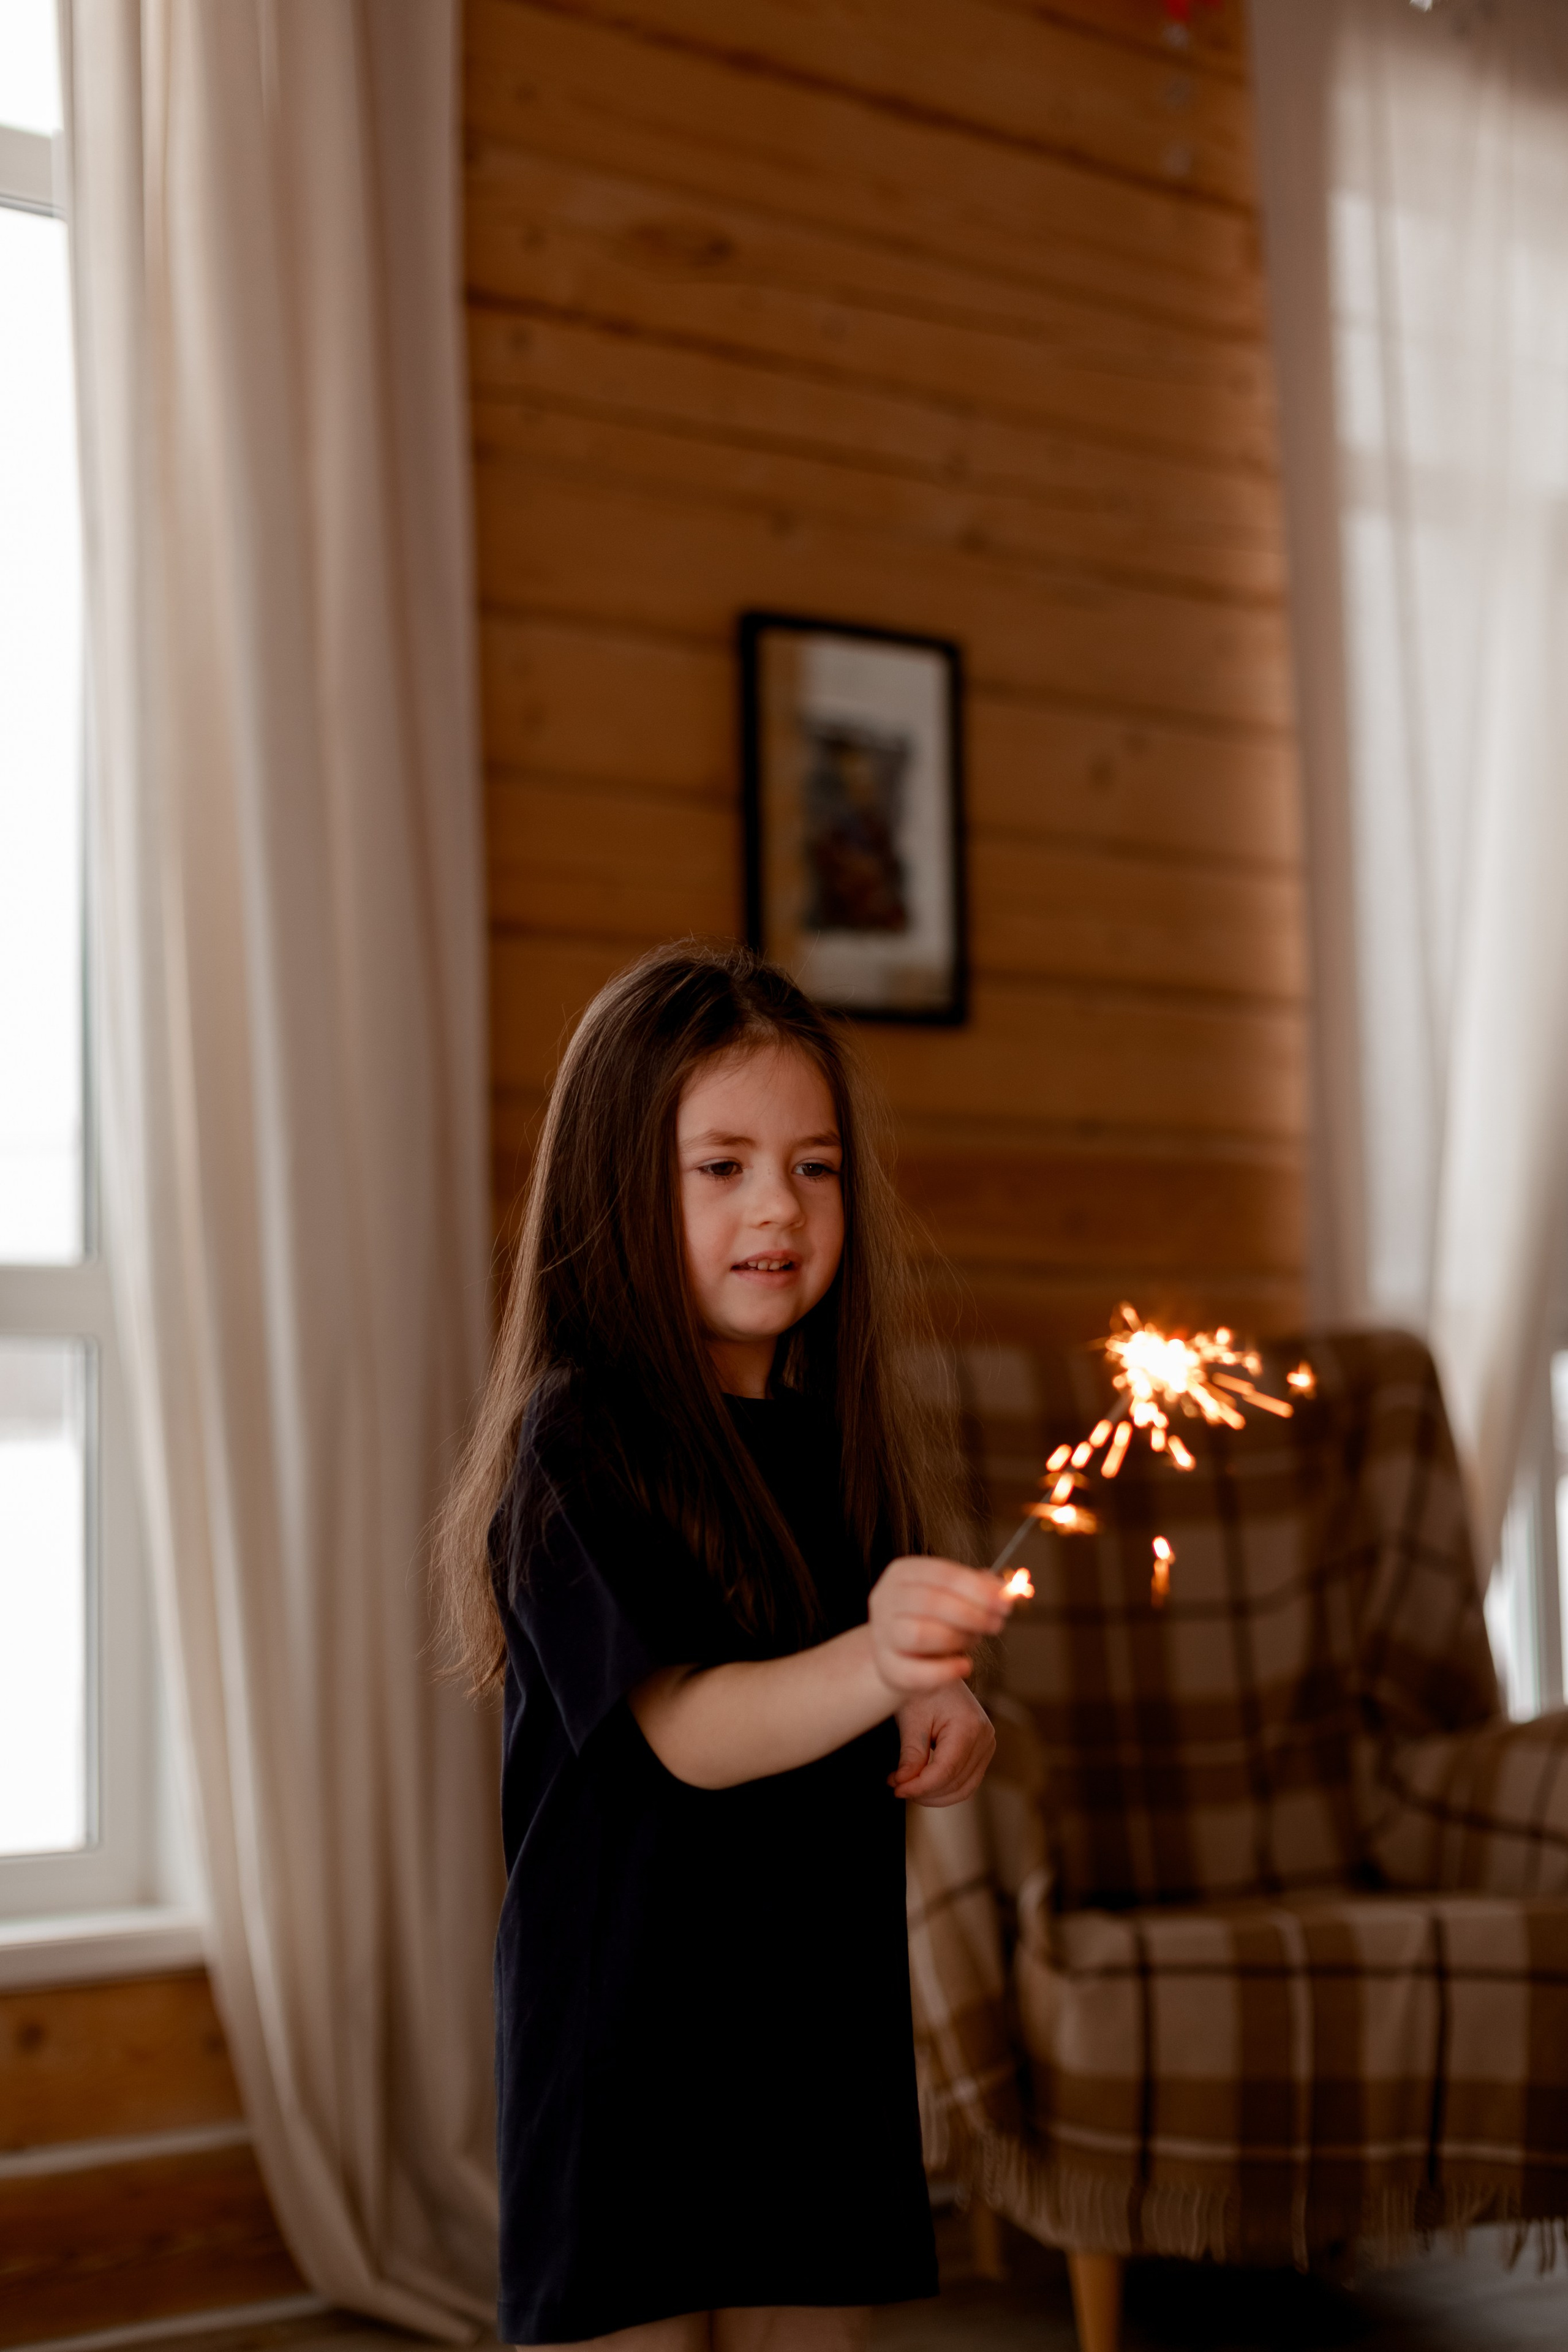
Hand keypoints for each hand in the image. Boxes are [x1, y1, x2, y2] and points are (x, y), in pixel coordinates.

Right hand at [866, 1555, 1011, 1701]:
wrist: (902, 1655)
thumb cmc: (935, 1619)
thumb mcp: (956, 1597)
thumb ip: (982, 1590)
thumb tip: (1011, 1589)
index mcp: (903, 1573)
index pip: (943, 1574)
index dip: (977, 1589)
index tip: (1005, 1602)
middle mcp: (886, 1599)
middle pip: (930, 1602)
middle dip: (972, 1614)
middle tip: (997, 1624)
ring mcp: (882, 1635)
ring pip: (920, 1634)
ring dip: (957, 1638)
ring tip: (972, 1640)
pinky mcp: (887, 1668)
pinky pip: (917, 1672)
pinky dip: (947, 1671)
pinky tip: (964, 1666)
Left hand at [890, 1683, 996, 1806]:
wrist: (939, 1668)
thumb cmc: (924, 1688)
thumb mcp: (912, 1719)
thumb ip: (910, 1755)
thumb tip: (903, 1786)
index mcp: (969, 1726)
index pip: (945, 1771)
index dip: (919, 1787)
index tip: (897, 1789)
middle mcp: (985, 1737)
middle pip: (956, 1783)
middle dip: (925, 1792)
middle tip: (898, 1788)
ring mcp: (987, 1744)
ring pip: (964, 1788)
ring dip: (935, 1794)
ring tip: (908, 1787)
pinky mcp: (983, 1750)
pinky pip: (966, 1780)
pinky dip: (944, 1787)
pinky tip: (922, 1783)